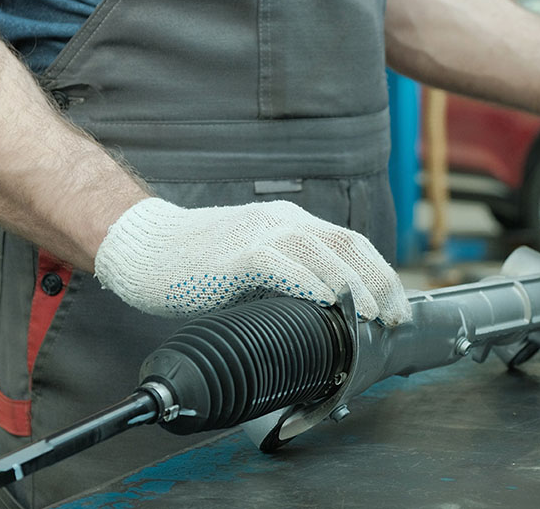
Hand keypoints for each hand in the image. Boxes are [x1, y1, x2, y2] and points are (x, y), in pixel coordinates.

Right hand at [95, 198, 411, 325]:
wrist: (143, 249)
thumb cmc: (195, 264)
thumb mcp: (253, 268)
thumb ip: (287, 280)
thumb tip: (324, 316)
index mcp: (288, 224)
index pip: (349, 243)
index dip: (379, 274)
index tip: (396, 306)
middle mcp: (281, 222)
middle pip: (347, 245)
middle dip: (380, 281)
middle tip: (396, 316)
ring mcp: (258, 234)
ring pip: (322, 252)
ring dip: (354, 285)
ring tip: (374, 314)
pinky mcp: (235, 254)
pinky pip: (281, 265)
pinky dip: (309, 284)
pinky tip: (326, 302)